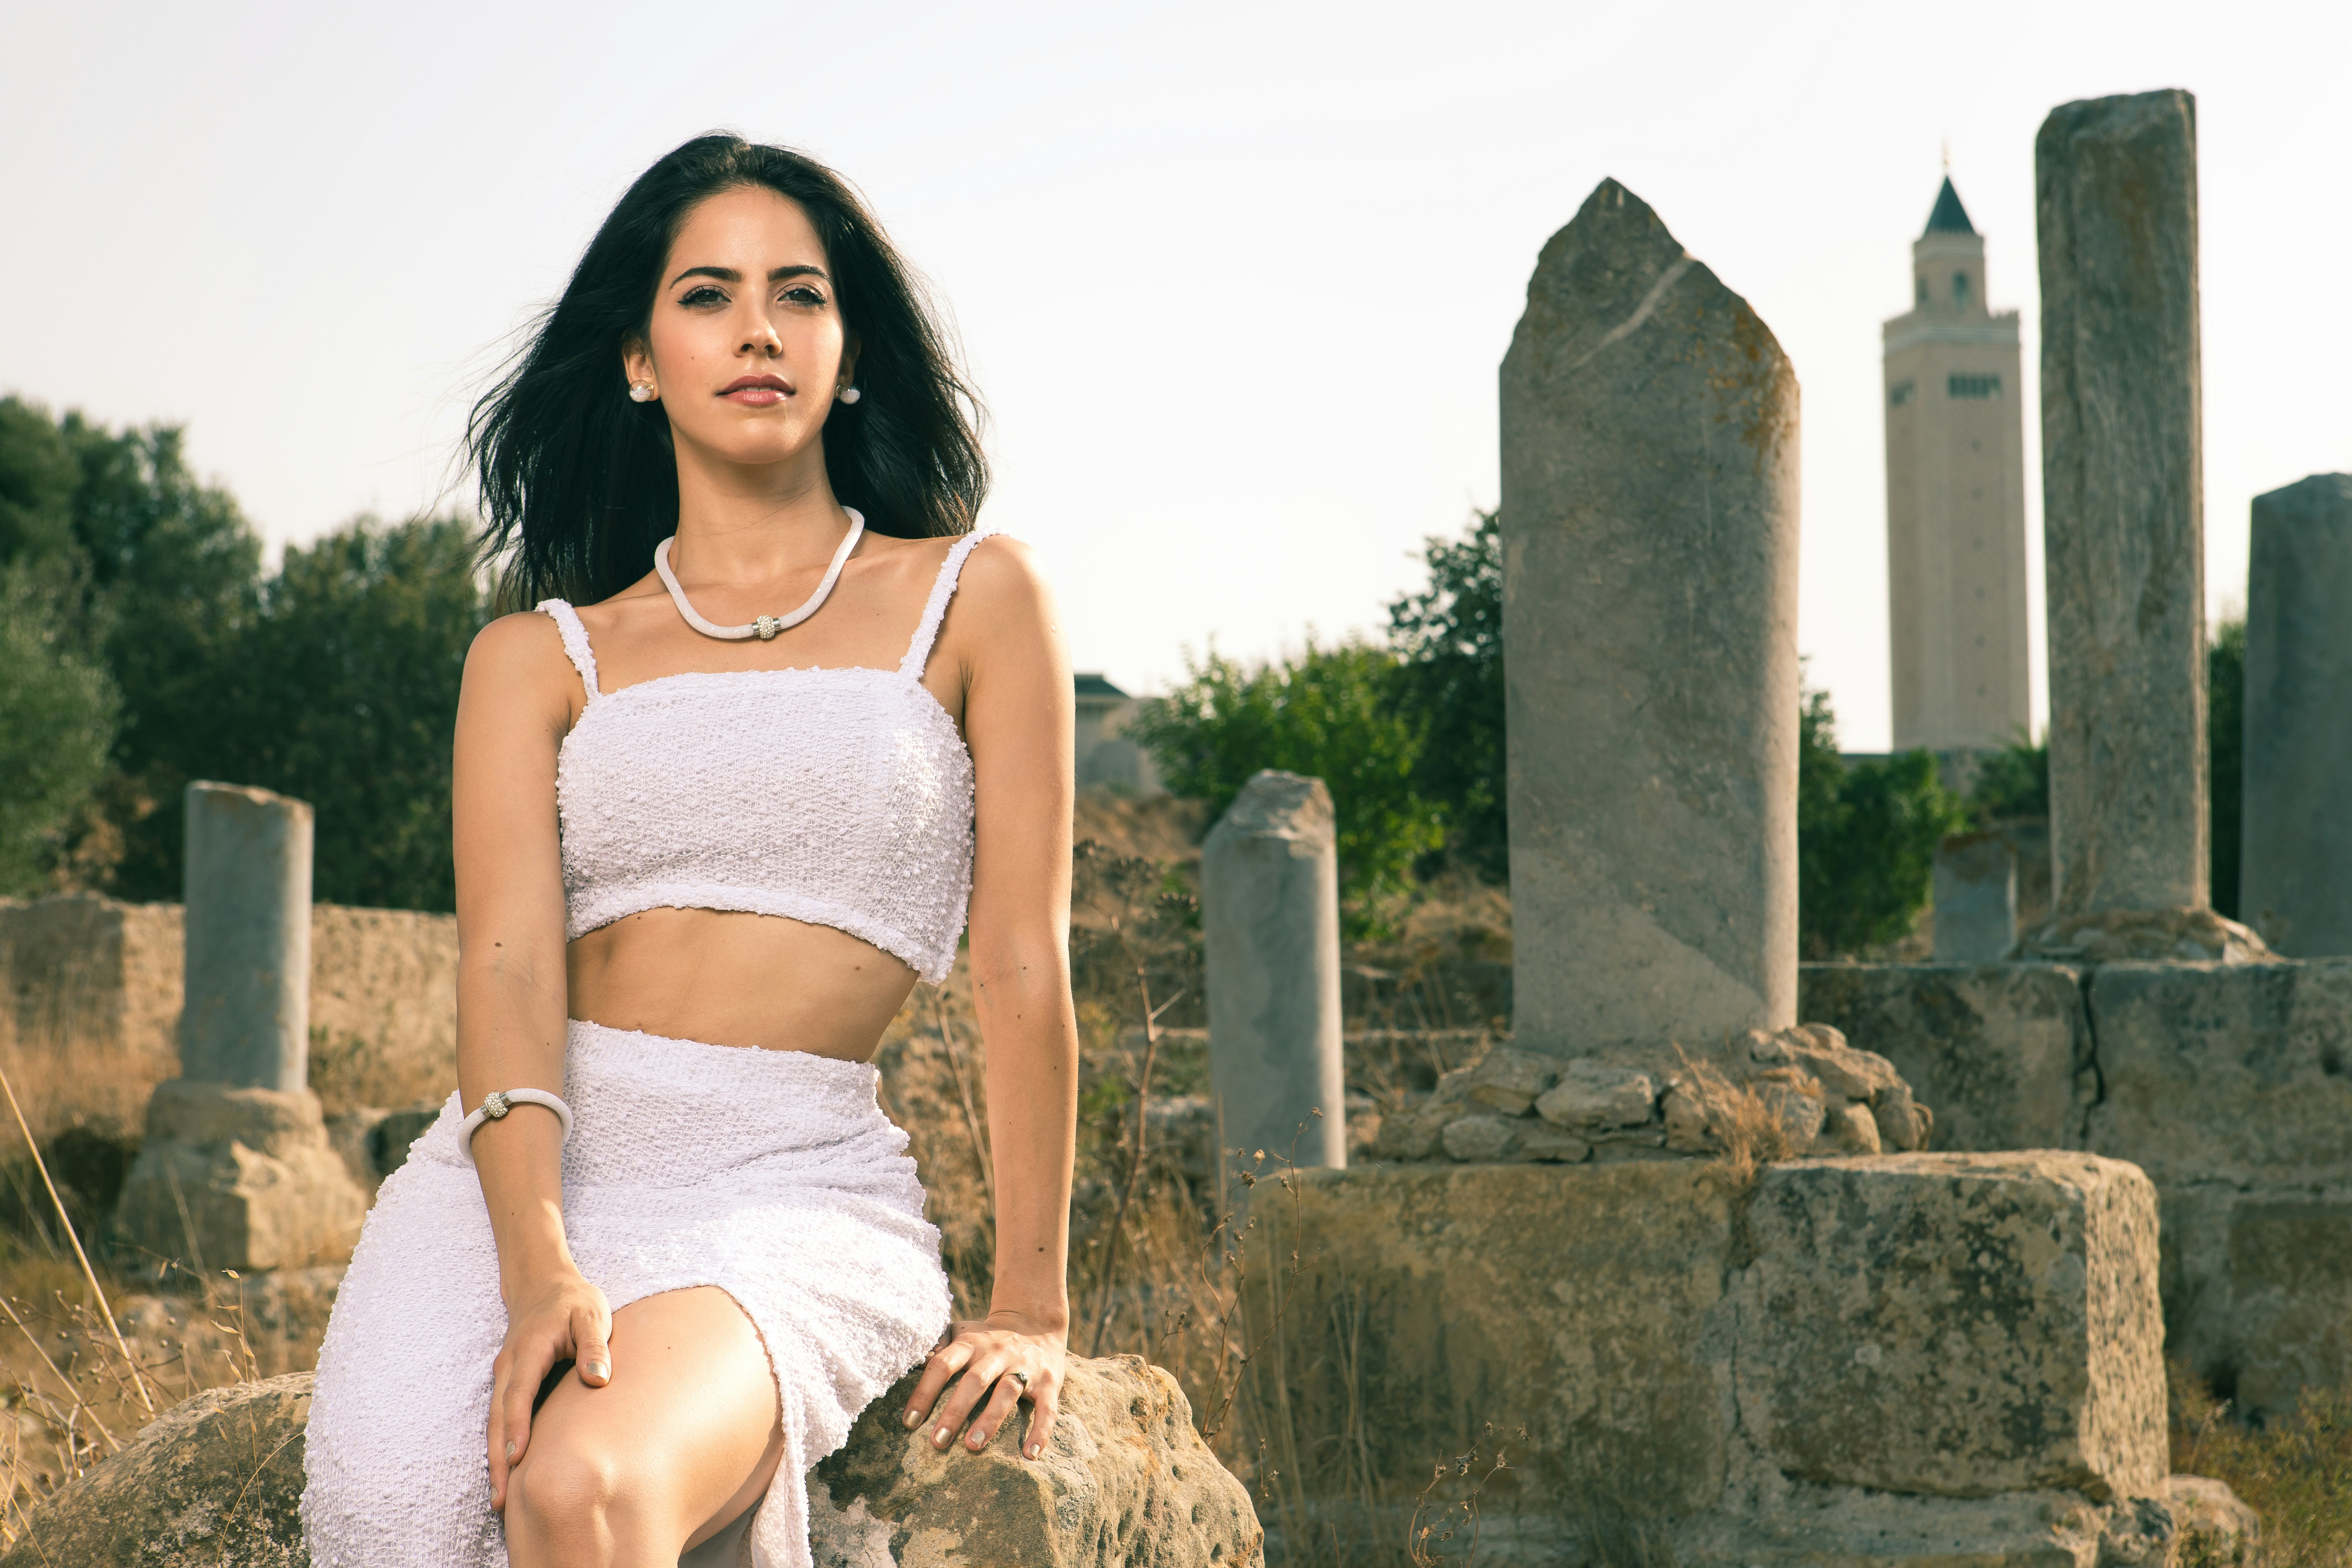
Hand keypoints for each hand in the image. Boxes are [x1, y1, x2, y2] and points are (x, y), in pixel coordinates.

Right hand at [488, 1268, 611, 1508]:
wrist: (543, 1284)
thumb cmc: (574, 1301)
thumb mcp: (592, 1314)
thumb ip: (594, 1345)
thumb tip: (598, 1378)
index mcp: (530, 1350)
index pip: (520, 1393)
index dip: (517, 1426)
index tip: (517, 1458)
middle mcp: (509, 1367)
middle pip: (499, 1417)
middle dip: (498, 1458)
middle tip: (502, 1498)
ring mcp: (504, 1376)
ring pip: (495, 1422)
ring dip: (495, 1458)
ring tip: (500, 1499)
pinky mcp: (508, 1383)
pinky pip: (500, 1417)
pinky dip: (499, 1444)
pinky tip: (505, 1473)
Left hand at [902, 1309, 1065, 1460]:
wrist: (1036, 1320)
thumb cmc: (986, 1336)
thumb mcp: (962, 1332)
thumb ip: (937, 1346)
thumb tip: (910, 1363)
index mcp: (971, 1343)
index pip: (943, 1364)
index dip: (925, 1392)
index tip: (910, 1422)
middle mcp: (997, 1353)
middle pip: (974, 1380)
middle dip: (956, 1411)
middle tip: (937, 1442)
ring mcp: (1025, 1367)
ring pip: (1007, 1392)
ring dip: (990, 1420)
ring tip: (972, 1447)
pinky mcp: (1049, 1382)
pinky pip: (1047, 1408)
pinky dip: (1041, 1431)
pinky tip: (1029, 1455)